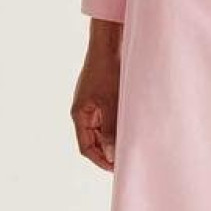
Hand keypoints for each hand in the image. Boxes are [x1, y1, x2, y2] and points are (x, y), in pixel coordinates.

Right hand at [70, 24, 122, 170]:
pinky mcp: (103, 94)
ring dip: (114, 137)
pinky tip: (131, 125)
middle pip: (94, 140)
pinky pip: (109, 116)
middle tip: (126, 159)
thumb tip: (112, 155)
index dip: (100, 160)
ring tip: (131, 144)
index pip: (86, 147)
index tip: (116, 168)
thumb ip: (111, 130)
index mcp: (79, 114)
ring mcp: (93, 102)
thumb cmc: (107, 70)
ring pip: (103, 128)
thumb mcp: (111, 103)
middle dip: (108, 151)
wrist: (110, 42)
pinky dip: (118, 123)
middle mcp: (84, 110)